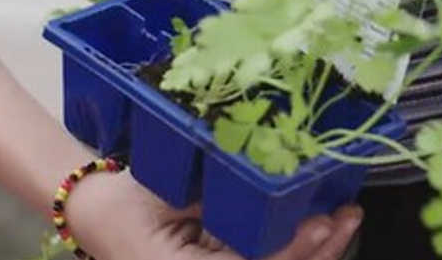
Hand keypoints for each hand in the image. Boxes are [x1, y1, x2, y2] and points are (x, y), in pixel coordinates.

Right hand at [69, 172, 360, 259]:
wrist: (94, 212)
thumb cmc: (124, 198)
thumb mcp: (166, 192)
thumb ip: (219, 200)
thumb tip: (274, 189)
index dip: (290, 250)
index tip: (323, 223)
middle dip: (316, 253)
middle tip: (347, 217)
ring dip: (314, 252)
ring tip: (346, 219)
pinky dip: (295, 249)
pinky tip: (324, 227)